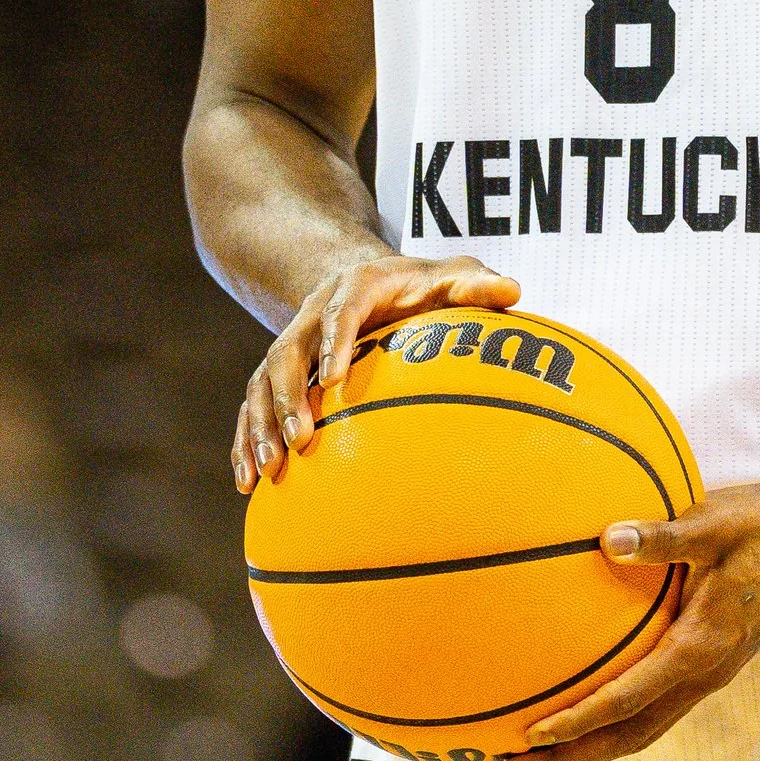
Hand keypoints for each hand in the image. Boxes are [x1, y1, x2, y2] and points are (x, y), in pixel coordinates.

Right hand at [232, 254, 520, 492]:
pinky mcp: (279, 375)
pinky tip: (247, 484)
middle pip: (287, 353)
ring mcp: (292, 346)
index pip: (339, 313)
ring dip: (259, 426)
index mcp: (353, 288)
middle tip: (300, 440)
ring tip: (265, 472)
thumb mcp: (449, 276)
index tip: (334, 378)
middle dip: (288, 397)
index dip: (333, 342)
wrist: (363, 278)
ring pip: (261, 384)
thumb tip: (514, 292)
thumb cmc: (418, 286)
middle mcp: (312, 316)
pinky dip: (245, 441)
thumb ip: (476, 285)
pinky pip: (253, 407)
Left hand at [502, 470, 759, 760]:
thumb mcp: (711, 523)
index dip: (579, 721)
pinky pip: (651, 708)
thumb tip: (606, 537)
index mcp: (702, 648)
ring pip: (640, 731)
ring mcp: (707, 675)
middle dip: (570, 759)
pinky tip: (579, 711)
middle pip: (629, 737)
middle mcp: (704, 674)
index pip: (629, 700)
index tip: (532, 735)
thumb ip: (661, 536)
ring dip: (586, 750)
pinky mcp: (706, 665)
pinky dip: (610, 722)